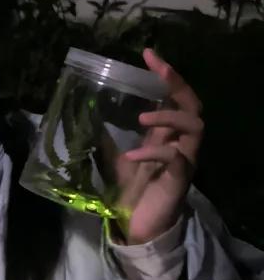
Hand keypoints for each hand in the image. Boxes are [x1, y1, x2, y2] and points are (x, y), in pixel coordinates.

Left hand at [114, 49, 203, 244]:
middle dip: (177, 83)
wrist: (137, 225)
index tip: (148, 53)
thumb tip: (83, 112)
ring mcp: (184, 160)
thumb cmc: (130, 189)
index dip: (165, 74)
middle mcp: (180, 142)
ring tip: (142, 117)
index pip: (173, 96)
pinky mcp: (180, 181)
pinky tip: (131, 157)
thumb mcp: (112, 156)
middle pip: (193, 104)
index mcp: (165, 133)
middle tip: (158, 69)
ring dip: (170, 116)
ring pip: (196, 127)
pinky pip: (176, 160)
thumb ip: (105, 135)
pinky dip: (153, 154)